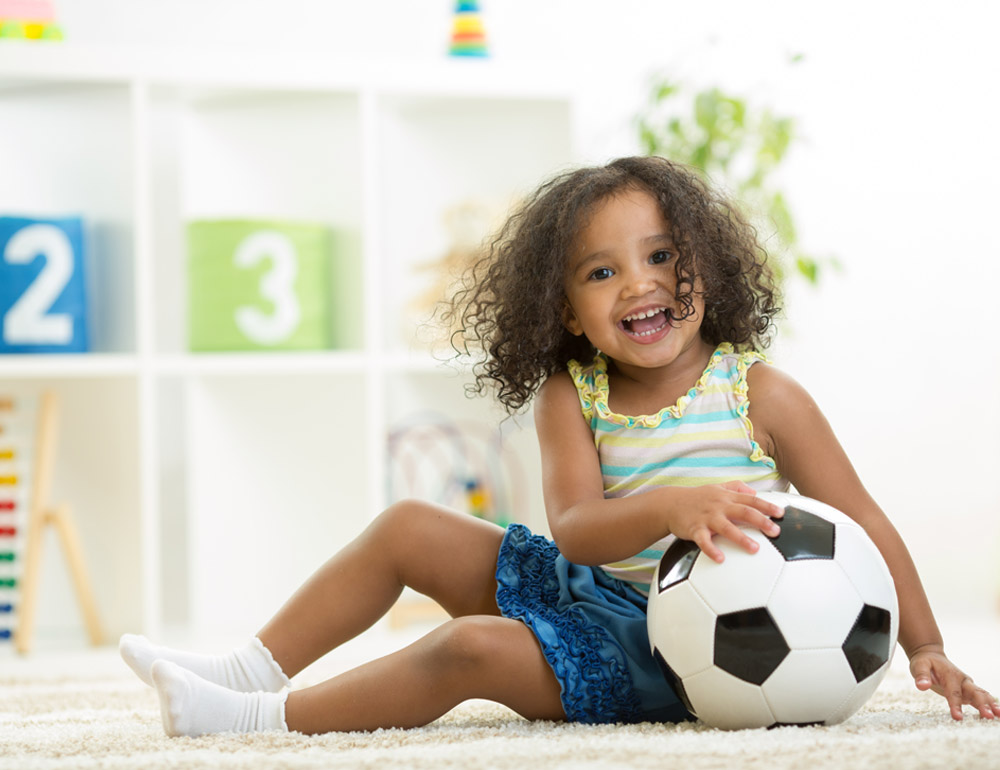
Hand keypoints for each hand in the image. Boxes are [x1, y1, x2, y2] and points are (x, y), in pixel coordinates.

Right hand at [665, 481, 783, 562]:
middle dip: (761, 521)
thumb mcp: (716, 487)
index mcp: (726, 497)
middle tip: (775, 531)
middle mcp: (719, 506)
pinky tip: (720, 559)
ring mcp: (707, 517)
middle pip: (743, 512)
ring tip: (755, 549)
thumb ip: (736, 487)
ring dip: (741, 538)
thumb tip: (753, 491)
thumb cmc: (696, 497)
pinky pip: (704, 540)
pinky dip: (711, 549)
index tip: (781, 513)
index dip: (766, 506)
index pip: (750, 500)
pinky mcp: (694, 528)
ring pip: (726, 527)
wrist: (669, 503)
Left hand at [909, 646, 999, 720]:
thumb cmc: (925, 662)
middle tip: (989, 716)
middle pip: (974, 692)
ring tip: (997, 716)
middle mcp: (962, 680)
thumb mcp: (919, 665)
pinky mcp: (968, 691)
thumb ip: (921, 676)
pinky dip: (989, 705)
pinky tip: (996, 714)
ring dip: (990, 704)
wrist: (932, 656)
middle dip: (982, 704)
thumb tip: (922, 686)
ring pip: (982, 694)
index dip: (955, 705)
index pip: (953, 692)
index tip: (958, 717)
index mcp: (950, 674)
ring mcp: (967, 685)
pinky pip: (981, 698)